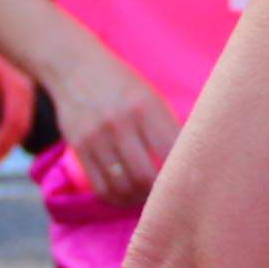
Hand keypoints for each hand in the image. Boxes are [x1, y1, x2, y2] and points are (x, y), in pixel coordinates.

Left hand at [0, 46, 39, 159]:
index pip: (14, 123)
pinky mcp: (35, 84)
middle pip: (24, 124)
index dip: (5, 142)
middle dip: (10, 143)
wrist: (12, 27)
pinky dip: (22, 121)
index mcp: (19, 87)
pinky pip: (31, 107)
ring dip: (17, 134)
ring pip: (29, 116)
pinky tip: (15, 126)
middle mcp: (31, 90)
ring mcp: (35, 87)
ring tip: (4, 144)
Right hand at [45, 37, 181, 207]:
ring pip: (122, 186)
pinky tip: (126, 197)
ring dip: (138, 200)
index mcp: (147, 108)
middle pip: (145, 176)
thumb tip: (193, 163)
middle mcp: (121, 123)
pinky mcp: (78, 147)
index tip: (192, 186)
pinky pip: (99, 186)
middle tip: (168, 199)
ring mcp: (97, 137)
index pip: (171, 153)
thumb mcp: (151, 97)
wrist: (75, 67)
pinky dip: (116, 198)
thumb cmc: (123, 84)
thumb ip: (168, 127)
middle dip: (159, 195)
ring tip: (148, 200)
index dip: (183, 176)